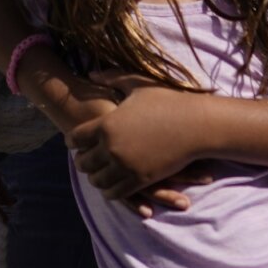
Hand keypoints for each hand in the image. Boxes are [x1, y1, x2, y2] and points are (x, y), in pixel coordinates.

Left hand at [65, 84, 202, 199]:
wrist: (196, 125)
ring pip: (97, 180)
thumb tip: (90, 75)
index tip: (73, 142)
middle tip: (83, 160)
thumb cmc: (168, 101)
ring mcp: (125, 166)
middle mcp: (111, 147)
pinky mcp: (140, 180)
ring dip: (94, 177)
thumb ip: (111, 78)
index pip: (75, 138)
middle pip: (83, 162)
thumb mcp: (137, 85)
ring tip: (96, 174)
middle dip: (81, 161)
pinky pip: (115, 193)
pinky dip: (109, 191)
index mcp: (107, 124)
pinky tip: (110, 186)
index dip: (72, 141)